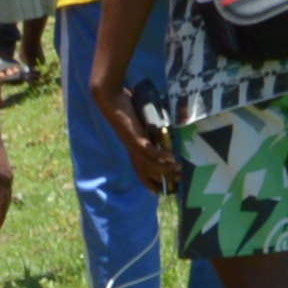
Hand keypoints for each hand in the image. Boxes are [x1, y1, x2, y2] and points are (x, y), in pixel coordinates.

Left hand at [90, 65, 172, 194]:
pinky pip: (149, 150)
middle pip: (145, 171)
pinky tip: (171, 156)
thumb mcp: (139, 118)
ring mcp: (133, 143)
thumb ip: (148, 125)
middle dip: (160, 179)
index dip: (148, 181)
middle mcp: (131, 148)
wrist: (110, 97)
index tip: (157, 191)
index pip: (139, 169)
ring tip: (178, 168)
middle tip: (176, 182)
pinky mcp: (135, 136)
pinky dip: (160, 155)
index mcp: (132, 146)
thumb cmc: (123, 105)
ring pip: (149, 164)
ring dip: (164, 169)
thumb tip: (161, 125)